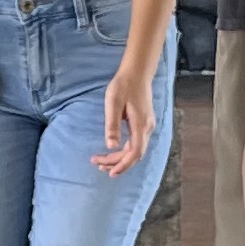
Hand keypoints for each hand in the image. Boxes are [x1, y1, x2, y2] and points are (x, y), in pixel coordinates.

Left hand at [93, 53, 157, 177]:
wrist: (137, 72)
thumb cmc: (123, 85)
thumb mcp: (114, 103)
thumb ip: (112, 125)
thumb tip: (111, 146)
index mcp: (140, 125)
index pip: (135, 153)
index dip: (123, 165)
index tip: (110, 173)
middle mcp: (146, 128)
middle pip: (134, 154)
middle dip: (117, 163)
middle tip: (97, 164)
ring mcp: (147, 126)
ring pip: (135, 149)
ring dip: (120, 157)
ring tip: (101, 161)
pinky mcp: (144, 123)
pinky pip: (136, 143)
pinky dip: (124, 150)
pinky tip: (113, 150)